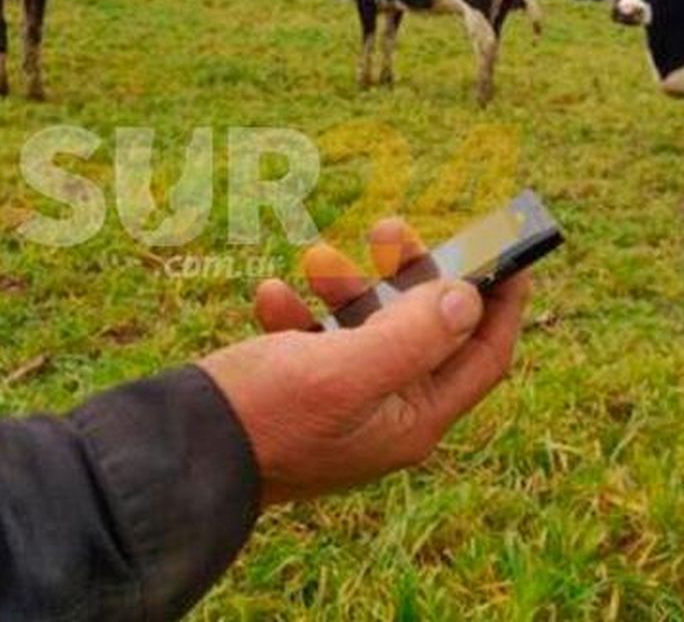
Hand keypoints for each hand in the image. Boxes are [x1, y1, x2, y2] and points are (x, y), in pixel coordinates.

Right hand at [199, 220, 530, 506]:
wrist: (173, 456)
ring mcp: (339, 405)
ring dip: (346, 285)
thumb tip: (471, 297)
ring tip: (316, 256)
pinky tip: (271, 294)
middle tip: (389, 227)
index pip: (483, 357)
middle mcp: (383, 415)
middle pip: (425, 332)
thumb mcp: (345, 371)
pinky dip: (297, 310)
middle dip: (411, 276)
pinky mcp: (295, 394)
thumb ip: (414, 335)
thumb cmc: (262, 418)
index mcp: (411, 420)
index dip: (502, 303)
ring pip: (365, 327)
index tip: (509, 250)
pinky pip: (312, 340)